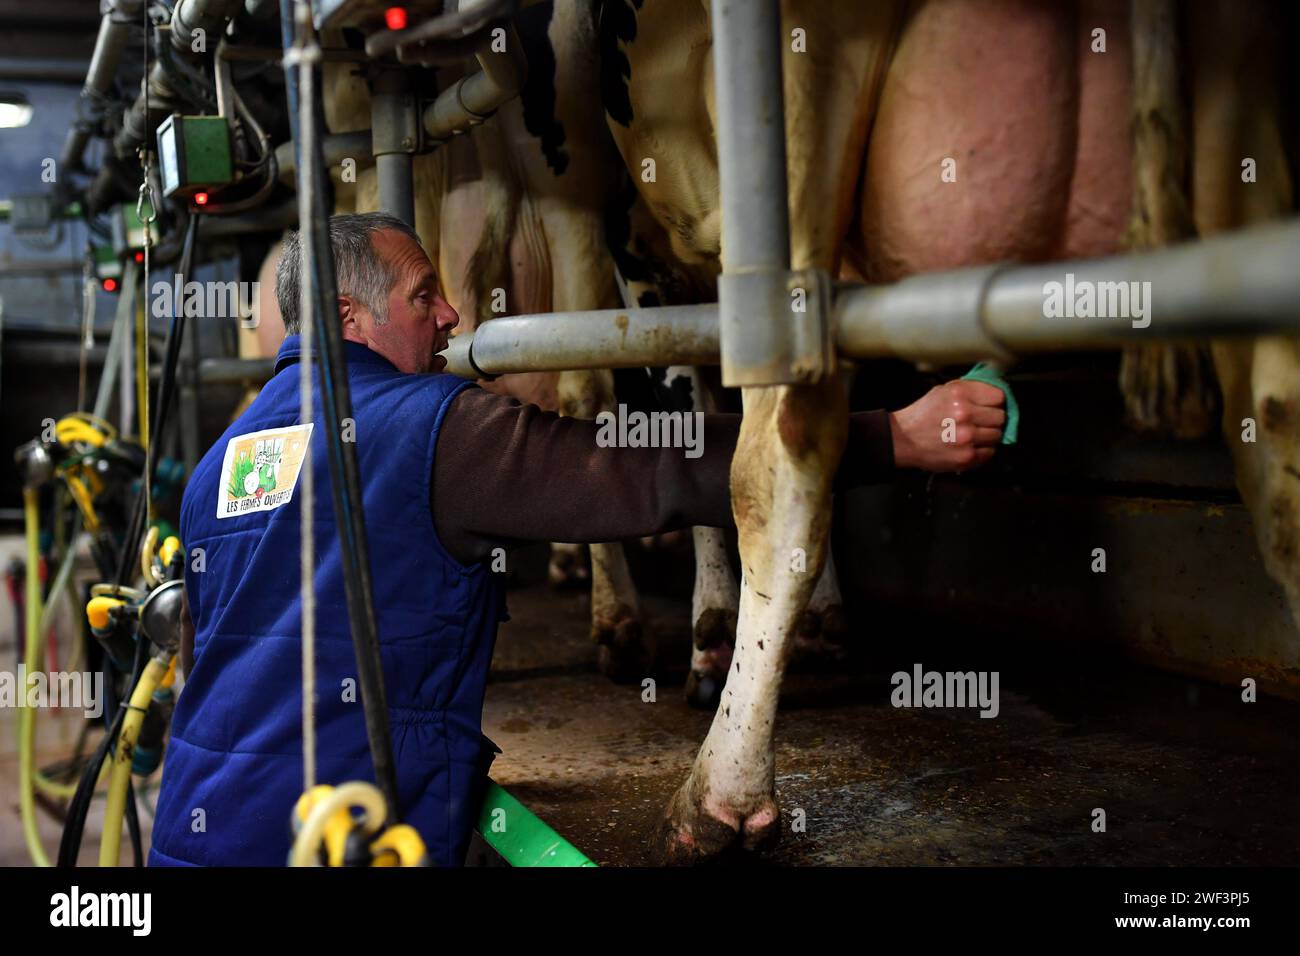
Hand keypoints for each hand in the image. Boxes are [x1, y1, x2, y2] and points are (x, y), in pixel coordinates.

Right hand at [889, 380, 1006, 471]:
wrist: (903, 440)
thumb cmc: (923, 414)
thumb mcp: (942, 391)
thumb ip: (969, 389)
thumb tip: (995, 389)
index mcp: (960, 394)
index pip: (999, 396)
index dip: (994, 401)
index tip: (989, 405)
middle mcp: (965, 414)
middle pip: (1001, 416)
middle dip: (991, 418)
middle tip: (980, 421)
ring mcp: (967, 437)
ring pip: (997, 435)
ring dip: (988, 435)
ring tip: (973, 434)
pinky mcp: (966, 457)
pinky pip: (990, 452)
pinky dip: (983, 450)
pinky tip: (970, 445)